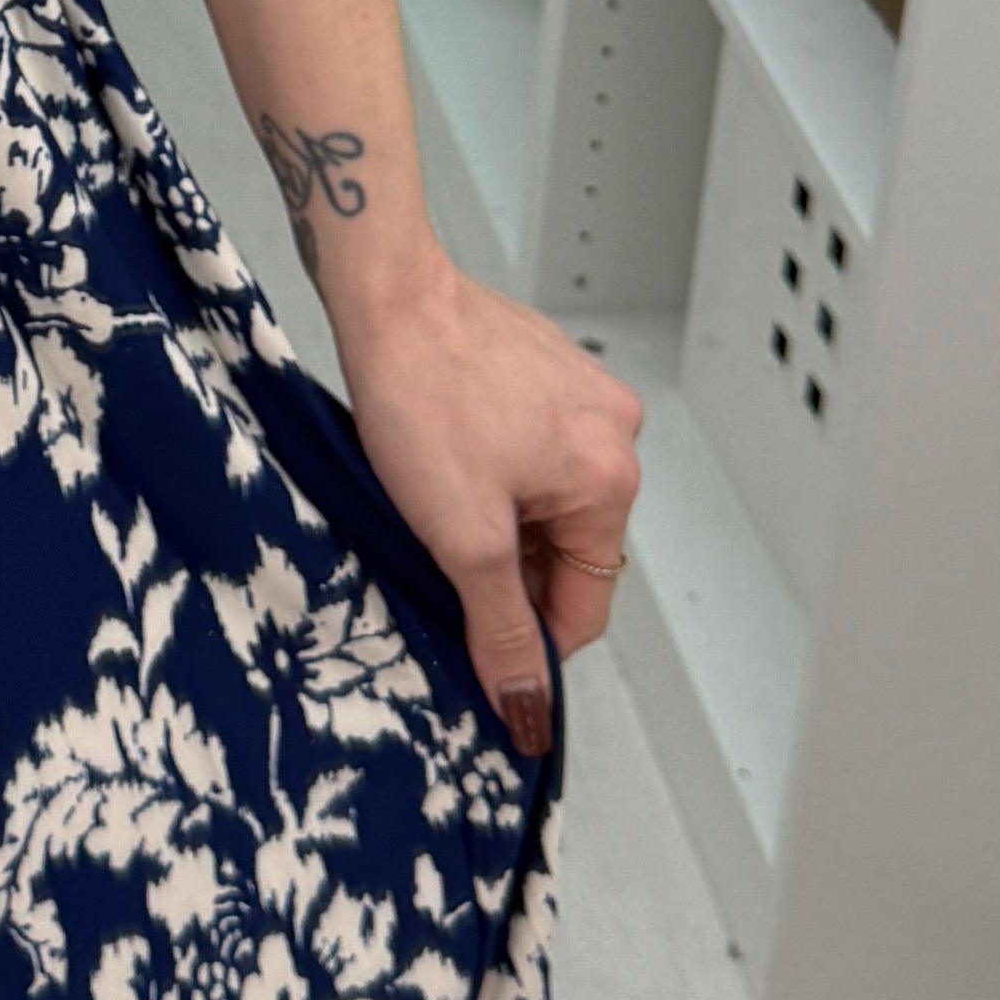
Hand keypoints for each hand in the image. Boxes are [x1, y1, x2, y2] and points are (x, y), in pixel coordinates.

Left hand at [333, 255, 641, 757]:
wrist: (387, 295)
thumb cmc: (422, 392)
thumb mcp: (462, 537)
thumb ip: (501, 627)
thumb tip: (527, 703)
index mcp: (611, 479)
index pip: (585, 606)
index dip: (530, 642)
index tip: (485, 659)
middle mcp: (613, 434)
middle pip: (566, 552)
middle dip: (505, 569)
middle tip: (439, 556)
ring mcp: (581, 397)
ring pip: (542, 503)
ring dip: (495, 520)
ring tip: (436, 495)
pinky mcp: (544, 373)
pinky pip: (528, 452)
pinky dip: (489, 473)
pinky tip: (442, 458)